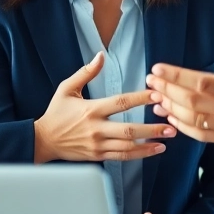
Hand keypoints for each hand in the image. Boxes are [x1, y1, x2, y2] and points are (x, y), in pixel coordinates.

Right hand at [34, 52, 175, 163]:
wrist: (42, 141)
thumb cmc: (56, 113)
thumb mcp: (66, 88)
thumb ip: (86, 72)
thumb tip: (100, 56)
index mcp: (91, 109)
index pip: (120, 103)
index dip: (140, 99)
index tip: (157, 95)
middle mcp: (96, 129)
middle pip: (129, 130)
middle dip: (152, 128)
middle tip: (171, 125)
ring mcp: (98, 145)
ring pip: (128, 147)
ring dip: (150, 143)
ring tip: (167, 139)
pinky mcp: (98, 156)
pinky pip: (122, 157)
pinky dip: (140, 154)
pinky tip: (154, 150)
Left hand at [146, 21, 213, 150]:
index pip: (201, 83)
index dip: (176, 76)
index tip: (157, 69)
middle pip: (192, 102)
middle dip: (167, 91)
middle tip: (150, 81)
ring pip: (195, 121)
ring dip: (172, 110)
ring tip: (155, 99)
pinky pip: (205, 136)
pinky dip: (186, 128)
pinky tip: (173, 118)